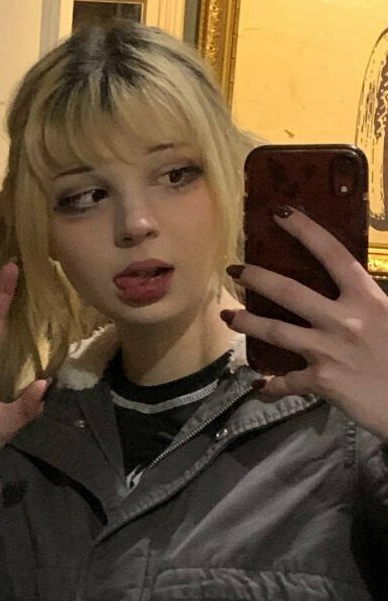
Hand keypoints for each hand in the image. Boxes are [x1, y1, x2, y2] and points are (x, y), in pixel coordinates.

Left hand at [221, 206, 387, 441]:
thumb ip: (373, 302)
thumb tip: (355, 289)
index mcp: (368, 298)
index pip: (333, 254)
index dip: (306, 231)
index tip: (281, 214)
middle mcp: (344, 318)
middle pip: (289, 291)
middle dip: (257, 277)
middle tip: (233, 270)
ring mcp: (329, 349)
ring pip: (276, 331)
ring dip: (247, 322)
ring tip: (227, 316)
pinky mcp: (323, 380)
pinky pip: (288, 382)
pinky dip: (271, 386)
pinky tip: (259, 386)